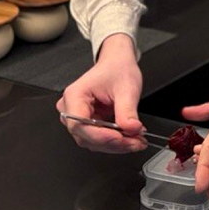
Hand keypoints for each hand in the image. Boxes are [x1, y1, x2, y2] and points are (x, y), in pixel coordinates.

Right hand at [56, 33, 146, 152]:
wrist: (118, 64)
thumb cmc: (117, 69)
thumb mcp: (126, 88)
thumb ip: (127, 110)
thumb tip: (132, 129)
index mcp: (74, 96)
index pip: (79, 124)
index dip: (100, 136)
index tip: (120, 138)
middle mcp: (71, 109)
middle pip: (86, 136)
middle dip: (113, 142)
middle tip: (136, 142)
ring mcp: (78, 118)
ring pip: (93, 141)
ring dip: (116, 145)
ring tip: (137, 141)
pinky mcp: (88, 123)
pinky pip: (99, 138)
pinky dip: (116, 141)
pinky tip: (131, 139)